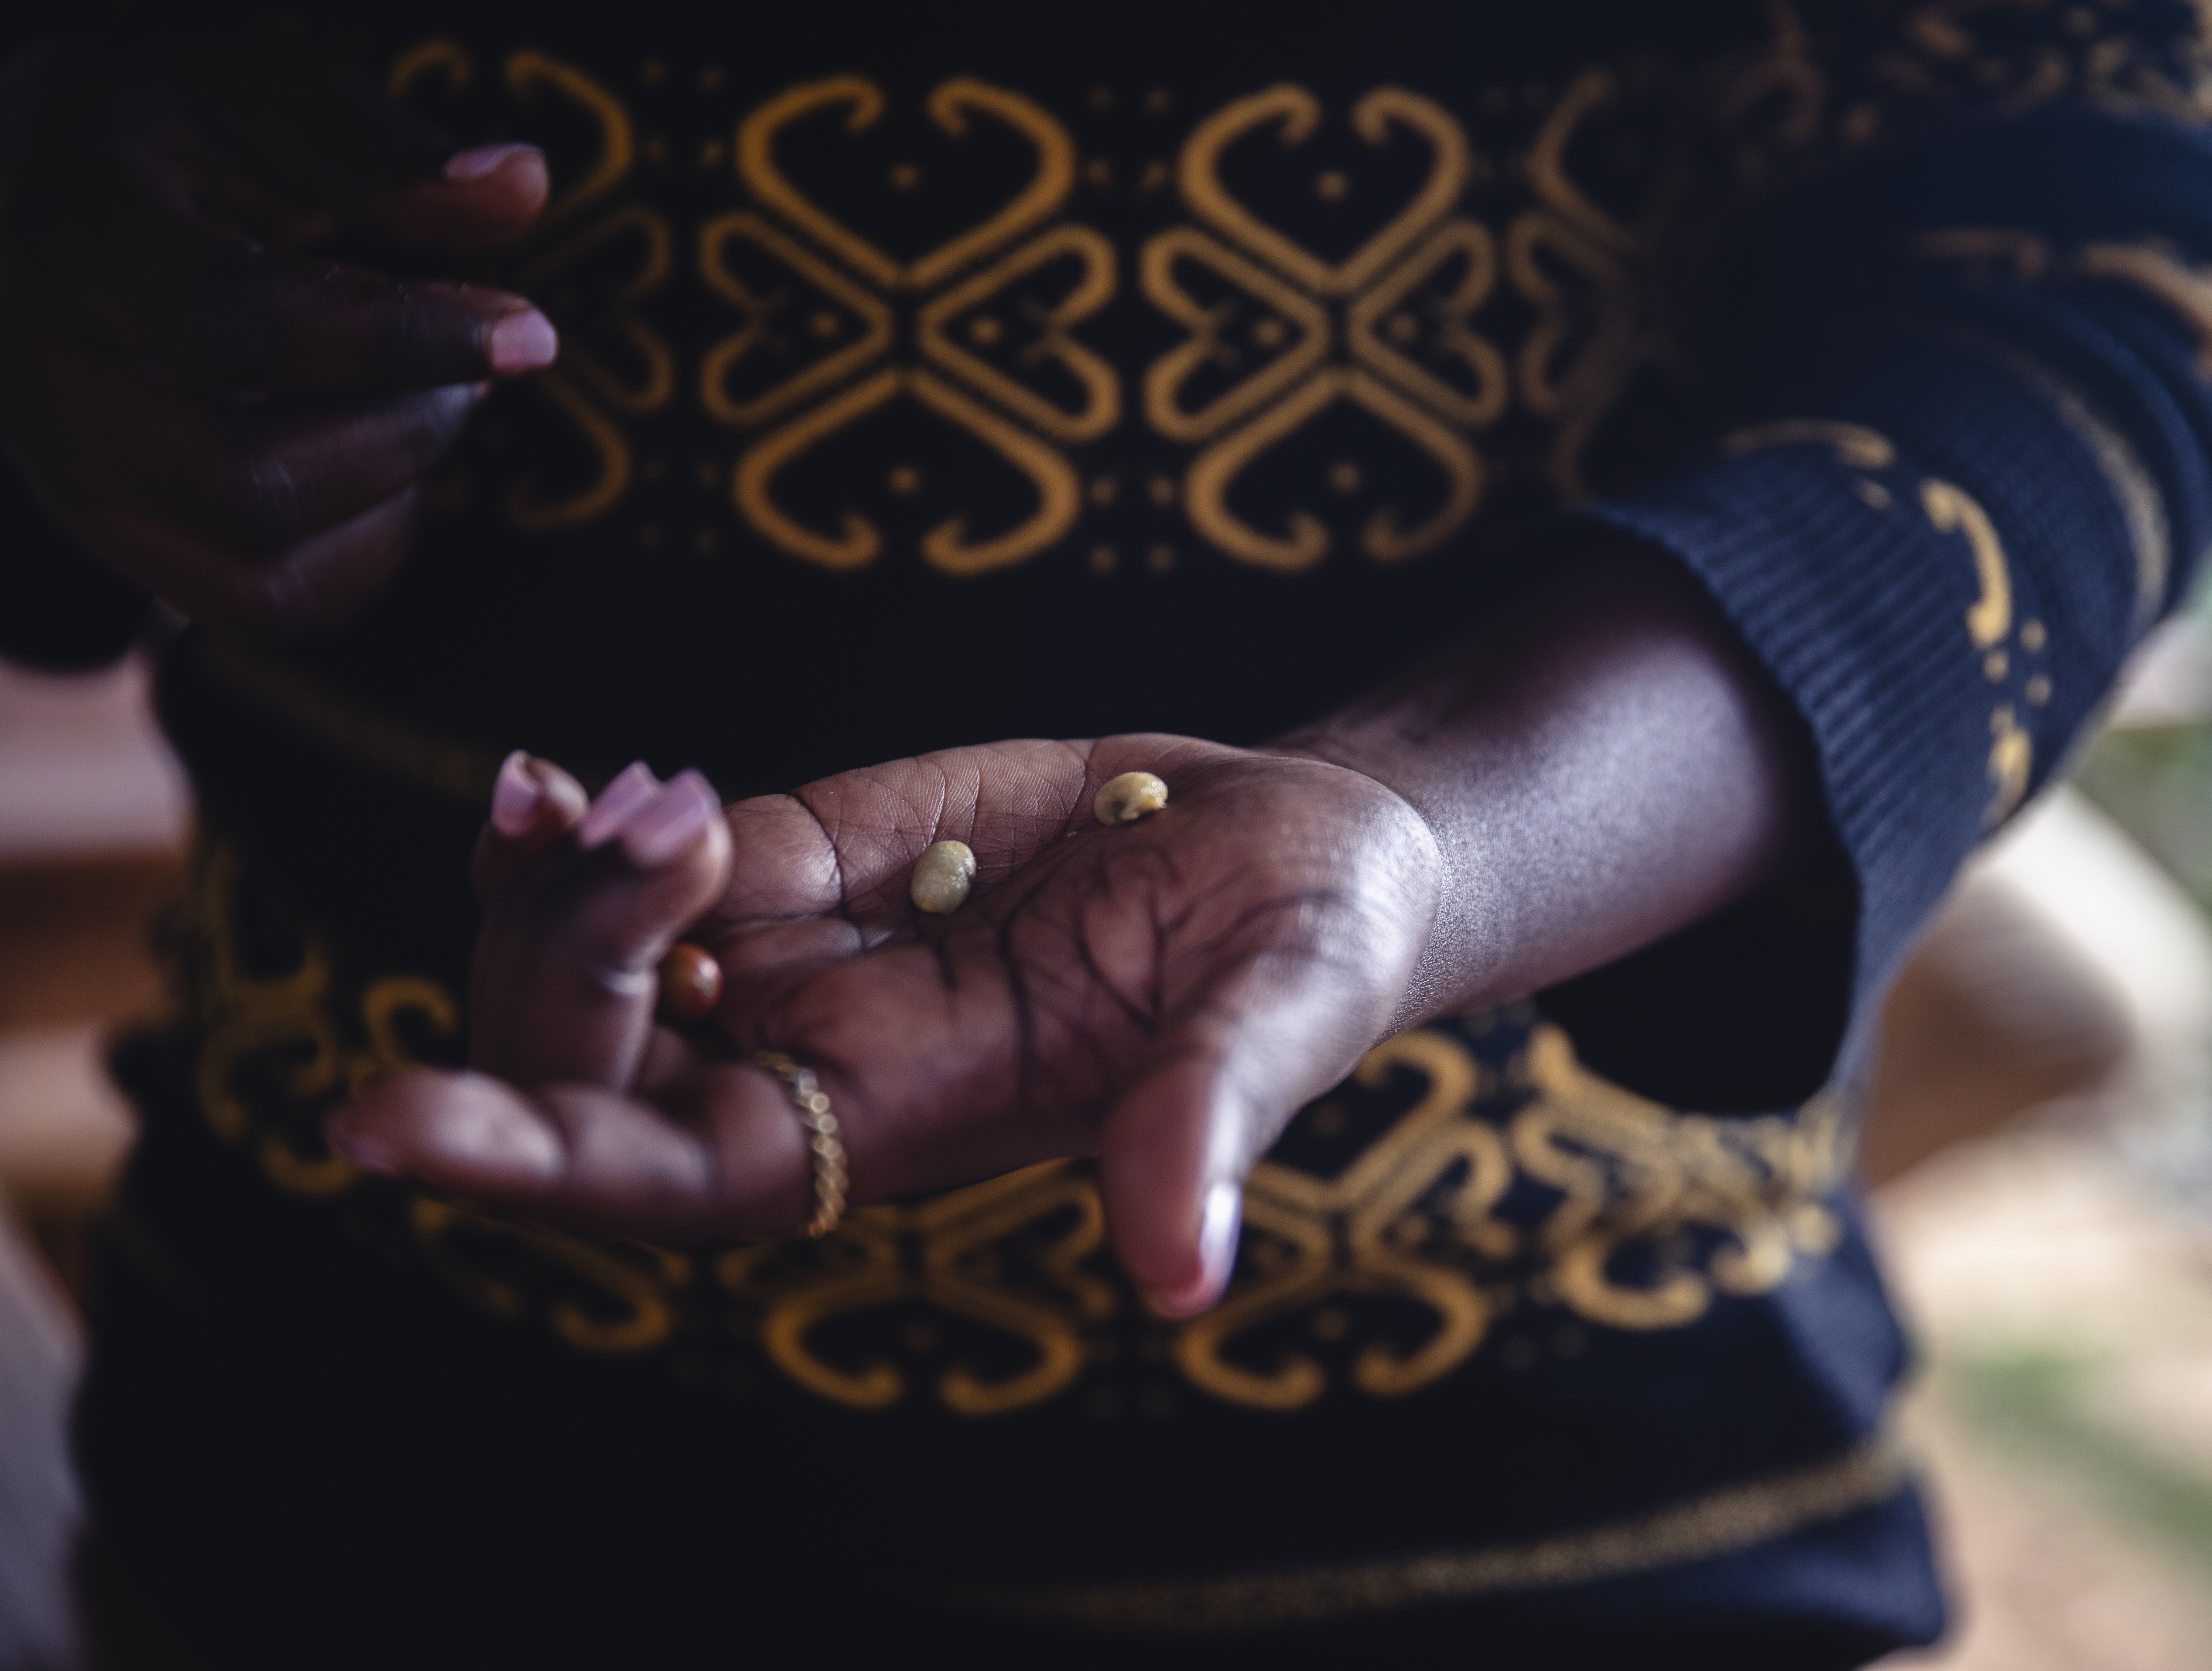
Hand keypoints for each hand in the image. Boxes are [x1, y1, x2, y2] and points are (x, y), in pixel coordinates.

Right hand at [0, 32, 554, 638]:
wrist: (54, 211)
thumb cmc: (179, 153)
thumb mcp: (265, 105)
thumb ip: (384, 153)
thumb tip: (522, 183)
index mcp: (85, 248)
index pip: (242, 324)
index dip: (404, 339)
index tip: (530, 332)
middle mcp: (56, 386)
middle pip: (247, 480)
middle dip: (401, 433)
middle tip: (460, 371)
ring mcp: (83, 484)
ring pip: (261, 570)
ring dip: (387, 498)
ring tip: (415, 405)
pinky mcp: (129, 546)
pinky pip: (270, 608)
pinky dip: (362, 552)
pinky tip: (376, 464)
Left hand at [330, 738, 1440, 1315]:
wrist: (1305, 838)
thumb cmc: (1312, 943)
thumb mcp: (1283, 1014)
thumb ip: (1207, 1125)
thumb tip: (1177, 1279)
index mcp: (912, 1124)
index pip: (684, 1176)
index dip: (537, 1158)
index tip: (382, 1120)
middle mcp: (825, 1057)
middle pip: (592, 1061)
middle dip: (558, 956)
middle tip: (659, 827)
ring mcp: (803, 950)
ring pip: (585, 957)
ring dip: (550, 879)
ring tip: (606, 791)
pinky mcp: (810, 849)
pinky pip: (642, 859)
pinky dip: (572, 828)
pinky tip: (550, 781)